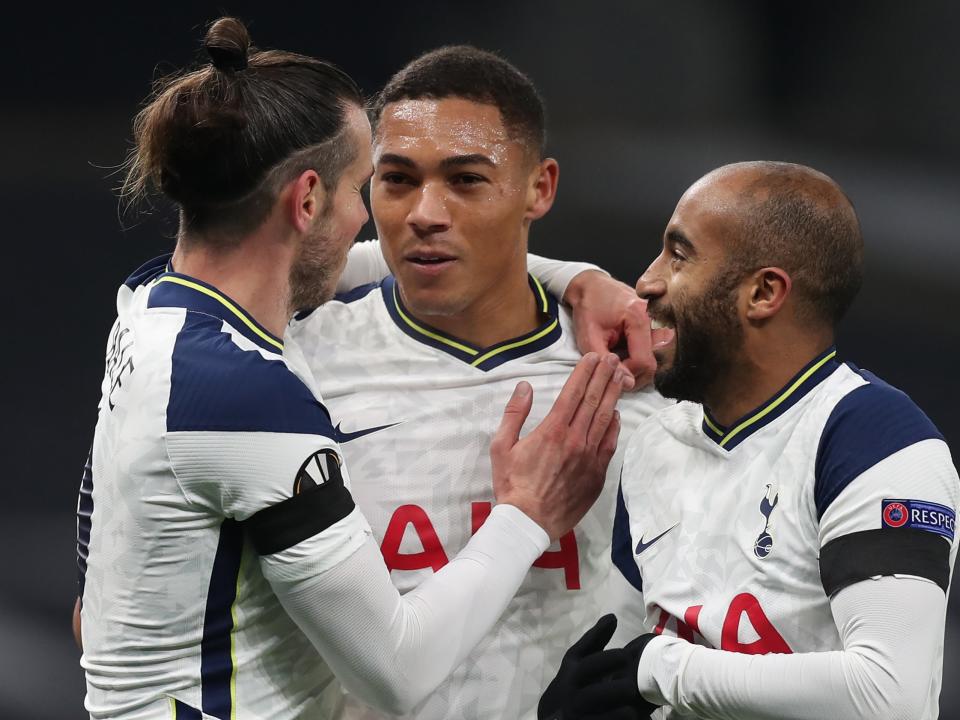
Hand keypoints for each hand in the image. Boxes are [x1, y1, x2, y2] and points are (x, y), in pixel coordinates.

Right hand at [490, 352, 626, 540]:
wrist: (529, 522)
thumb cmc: (511, 484)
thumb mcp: (501, 446)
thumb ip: (514, 414)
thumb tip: (525, 386)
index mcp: (551, 430)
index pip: (572, 392)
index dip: (584, 372)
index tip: (592, 357)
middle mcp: (575, 439)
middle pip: (593, 400)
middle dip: (603, 376)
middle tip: (612, 359)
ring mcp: (589, 456)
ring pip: (605, 419)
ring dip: (613, 395)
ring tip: (620, 377)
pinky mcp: (597, 473)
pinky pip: (609, 444)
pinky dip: (614, 426)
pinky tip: (617, 414)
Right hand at [538, 614, 657, 719]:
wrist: (554, 716)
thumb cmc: (573, 683)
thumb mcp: (578, 661)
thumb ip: (594, 641)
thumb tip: (612, 617)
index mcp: (571, 672)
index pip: (587, 664)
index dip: (607, 659)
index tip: (626, 656)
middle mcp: (569, 694)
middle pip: (591, 690)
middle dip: (614, 688)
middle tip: (631, 687)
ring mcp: (573, 714)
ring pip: (596, 714)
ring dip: (618, 712)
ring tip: (633, 711)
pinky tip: (629, 718)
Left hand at [563, 271, 669, 390]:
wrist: (591, 286)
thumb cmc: (588, 308)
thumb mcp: (589, 336)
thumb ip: (605, 361)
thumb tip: (627, 383)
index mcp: (638, 318)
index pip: (644, 361)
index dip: (627, 374)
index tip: (610, 373)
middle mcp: (654, 319)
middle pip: (653, 363)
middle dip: (633, 374)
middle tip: (612, 372)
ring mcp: (657, 322)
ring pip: (653, 359)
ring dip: (635, 367)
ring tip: (616, 362)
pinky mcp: (655, 325)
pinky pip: (652, 350)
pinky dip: (637, 358)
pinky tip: (623, 355)